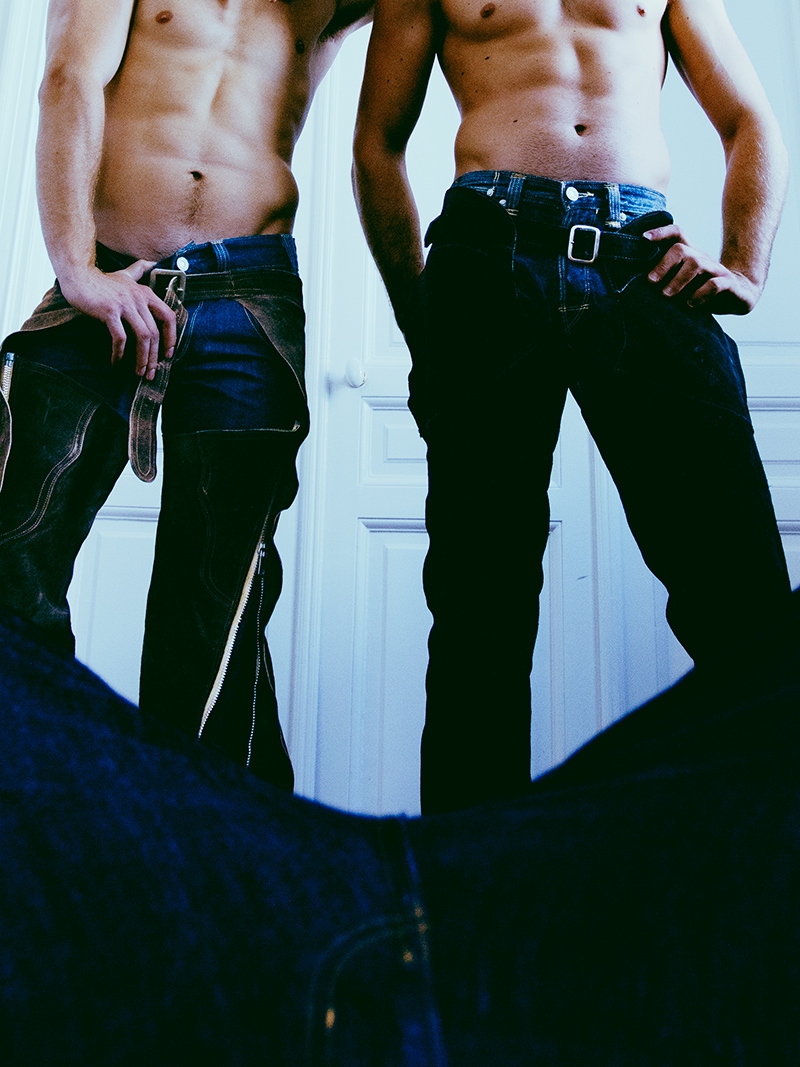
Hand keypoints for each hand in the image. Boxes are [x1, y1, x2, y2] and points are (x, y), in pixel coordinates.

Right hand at [57, 261, 176, 378]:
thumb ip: (139, 270)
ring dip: (142, 358)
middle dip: (154, 357)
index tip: (168, 354)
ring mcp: (125, 305)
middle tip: (150, 372)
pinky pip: (120, 338)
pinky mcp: (109, 312)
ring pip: (143, 337)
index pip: (169, 317)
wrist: (77, 275)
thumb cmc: (101, 280)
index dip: (171, 337)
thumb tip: (151, 263)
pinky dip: (119, 354)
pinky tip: (116, 363)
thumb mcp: (125, 275)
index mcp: (146, 293)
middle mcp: (139, 299)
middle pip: (155, 333)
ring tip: (138, 372)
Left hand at [643, 224, 760, 314]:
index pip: (677, 234)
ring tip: (667, 295)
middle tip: (651, 282)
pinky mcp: (729, 285)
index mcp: (691, 256)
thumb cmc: (703, 291)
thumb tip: (640, 285)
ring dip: (678, 280)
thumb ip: (666, 280)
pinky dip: (700, 294)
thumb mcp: (683, 284)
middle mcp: (703, 259)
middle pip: (681, 249)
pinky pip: (715, 284)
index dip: (661, 232)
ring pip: (696, 264)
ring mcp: (717, 270)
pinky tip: (690, 304)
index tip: (643, 238)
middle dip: (664, 265)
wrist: (740, 295)